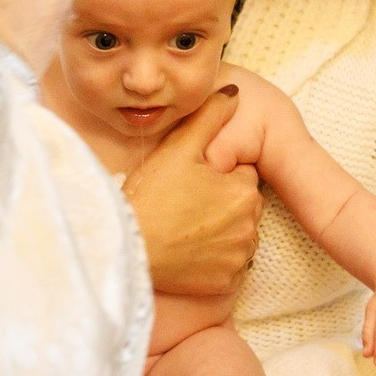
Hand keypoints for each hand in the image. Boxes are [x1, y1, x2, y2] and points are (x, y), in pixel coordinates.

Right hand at [123, 90, 261, 298]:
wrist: (126, 247)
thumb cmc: (150, 195)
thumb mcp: (179, 148)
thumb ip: (210, 116)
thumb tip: (235, 93)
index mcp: (244, 189)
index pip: (241, 174)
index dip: (216, 174)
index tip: (191, 181)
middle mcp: (249, 225)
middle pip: (242, 205)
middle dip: (221, 201)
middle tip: (184, 203)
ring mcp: (239, 256)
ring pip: (237, 234)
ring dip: (220, 230)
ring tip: (184, 226)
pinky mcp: (226, 281)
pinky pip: (228, 264)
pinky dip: (214, 258)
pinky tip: (188, 249)